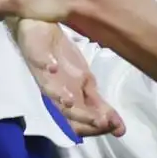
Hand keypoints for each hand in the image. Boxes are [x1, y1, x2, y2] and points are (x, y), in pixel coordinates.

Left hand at [13, 20, 123, 137]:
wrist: (42, 29)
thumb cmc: (63, 59)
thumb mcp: (87, 84)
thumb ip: (100, 106)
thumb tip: (120, 129)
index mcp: (68, 99)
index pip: (79, 122)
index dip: (95, 128)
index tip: (116, 128)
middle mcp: (55, 92)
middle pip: (66, 112)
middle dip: (84, 117)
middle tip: (102, 121)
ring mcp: (44, 74)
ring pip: (51, 91)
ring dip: (62, 96)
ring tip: (72, 100)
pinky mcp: (36, 55)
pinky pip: (40, 61)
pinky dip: (47, 64)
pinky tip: (54, 66)